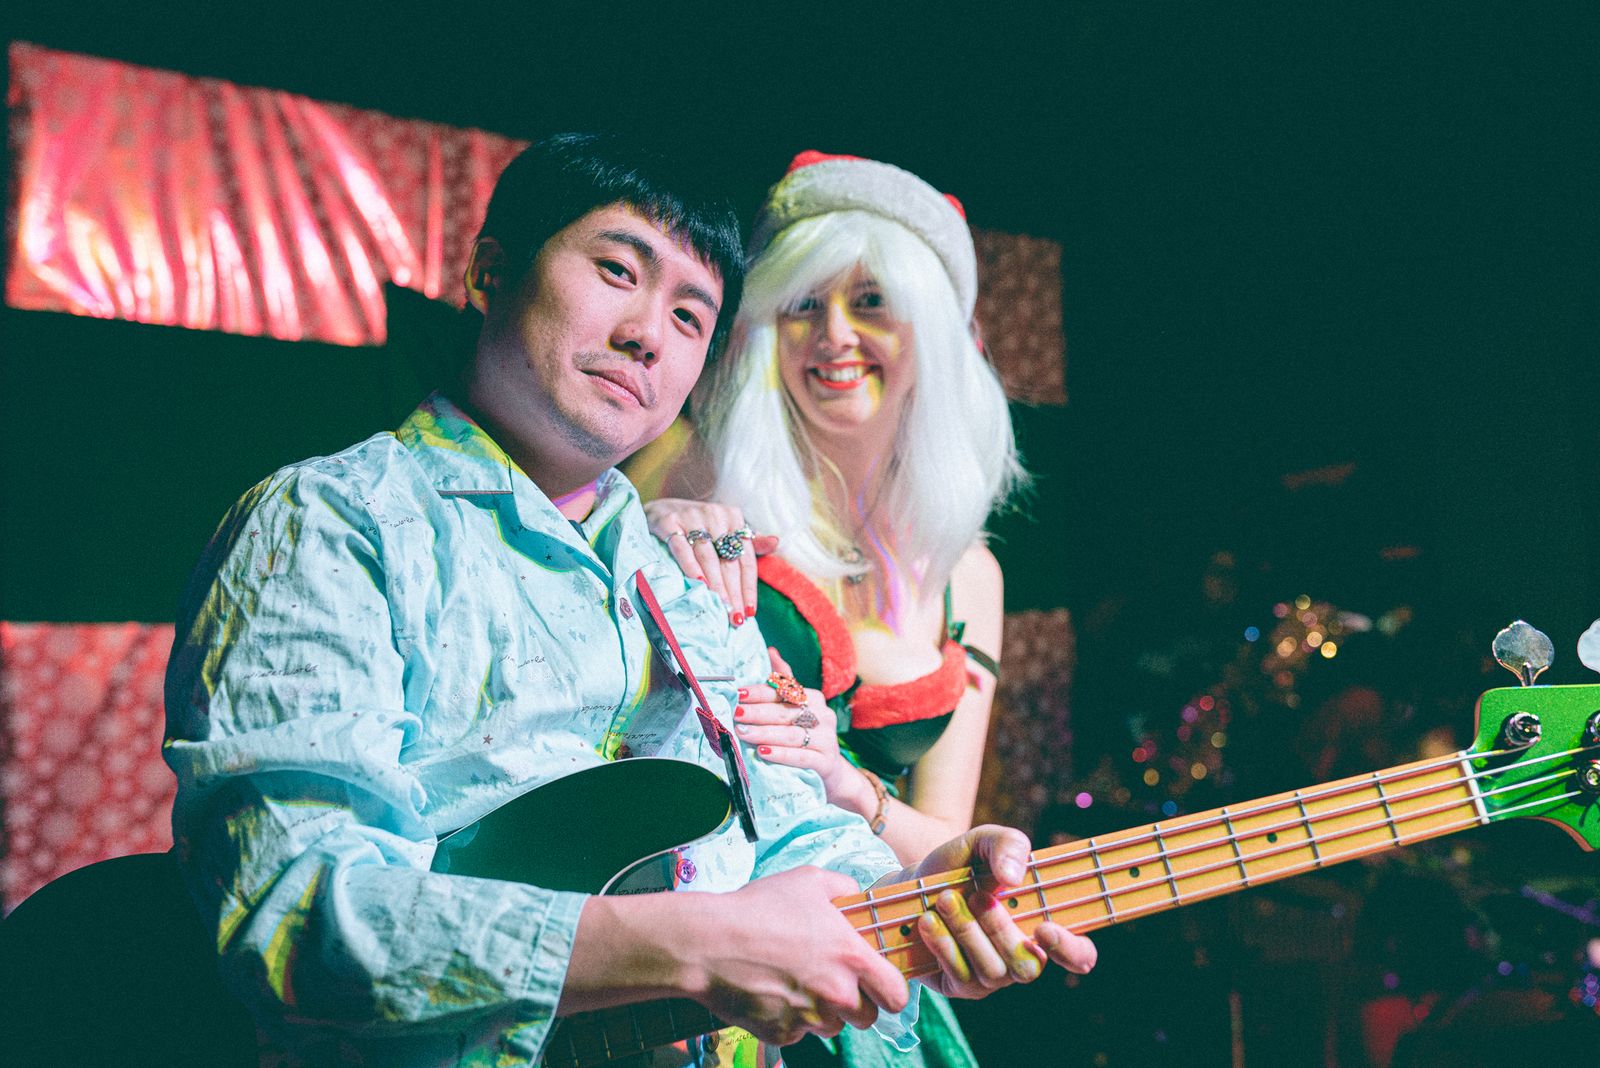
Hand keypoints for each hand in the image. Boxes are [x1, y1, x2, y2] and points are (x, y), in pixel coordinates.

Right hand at [643, 498, 776, 624]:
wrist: (660, 508)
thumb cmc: (698, 525)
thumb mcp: (726, 529)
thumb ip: (750, 540)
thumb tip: (776, 542)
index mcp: (734, 517)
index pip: (745, 559)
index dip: (749, 587)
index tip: (750, 612)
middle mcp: (715, 515)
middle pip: (729, 562)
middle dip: (733, 593)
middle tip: (735, 618)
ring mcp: (692, 517)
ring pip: (708, 558)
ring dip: (716, 585)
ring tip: (721, 609)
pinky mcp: (670, 522)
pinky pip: (683, 549)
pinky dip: (691, 567)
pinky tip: (700, 584)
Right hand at [687, 866, 909, 1044]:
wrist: (710, 943)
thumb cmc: (760, 908)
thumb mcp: (810, 881)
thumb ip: (844, 888)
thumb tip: (855, 895)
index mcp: (851, 958)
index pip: (897, 995)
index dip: (891, 991)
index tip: (881, 984)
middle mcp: (836, 995)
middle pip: (868, 1019)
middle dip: (856, 1003)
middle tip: (833, 981)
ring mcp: (809, 1019)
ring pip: (832, 1027)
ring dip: (823, 1011)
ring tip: (797, 981)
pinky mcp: (781, 1035)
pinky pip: (798, 1032)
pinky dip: (790, 1018)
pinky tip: (773, 990)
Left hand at [737, 648, 853, 801]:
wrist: (830, 772)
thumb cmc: (805, 734)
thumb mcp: (796, 708)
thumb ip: (784, 682)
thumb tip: (770, 651)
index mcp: (814, 698)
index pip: (785, 691)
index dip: (760, 692)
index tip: (738, 693)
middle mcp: (824, 716)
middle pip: (786, 712)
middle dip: (758, 713)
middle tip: (736, 714)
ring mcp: (827, 740)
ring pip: (792, 734)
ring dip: (765, 733)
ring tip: (743, 733)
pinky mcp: (826, 762)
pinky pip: (801, 757)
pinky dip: (781, 754)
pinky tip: (763, 753)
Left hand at [899, 826, 1096, 999]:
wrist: (913, 883)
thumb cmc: (961, 864)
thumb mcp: (983, 840)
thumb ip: (1007, 845)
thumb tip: (1014, 877)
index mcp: (1042, 924)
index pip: (1080, 955)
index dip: (1072, 950)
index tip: (1045, 927)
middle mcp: (1023, 956)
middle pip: (1029, 966)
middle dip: (1000, 930)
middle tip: (976, 896)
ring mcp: (993, 976)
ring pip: (993, 972)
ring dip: (967, 932)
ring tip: (945, 899)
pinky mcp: (961, 986)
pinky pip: (961, 977)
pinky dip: (944, 945)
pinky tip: (929, 921)